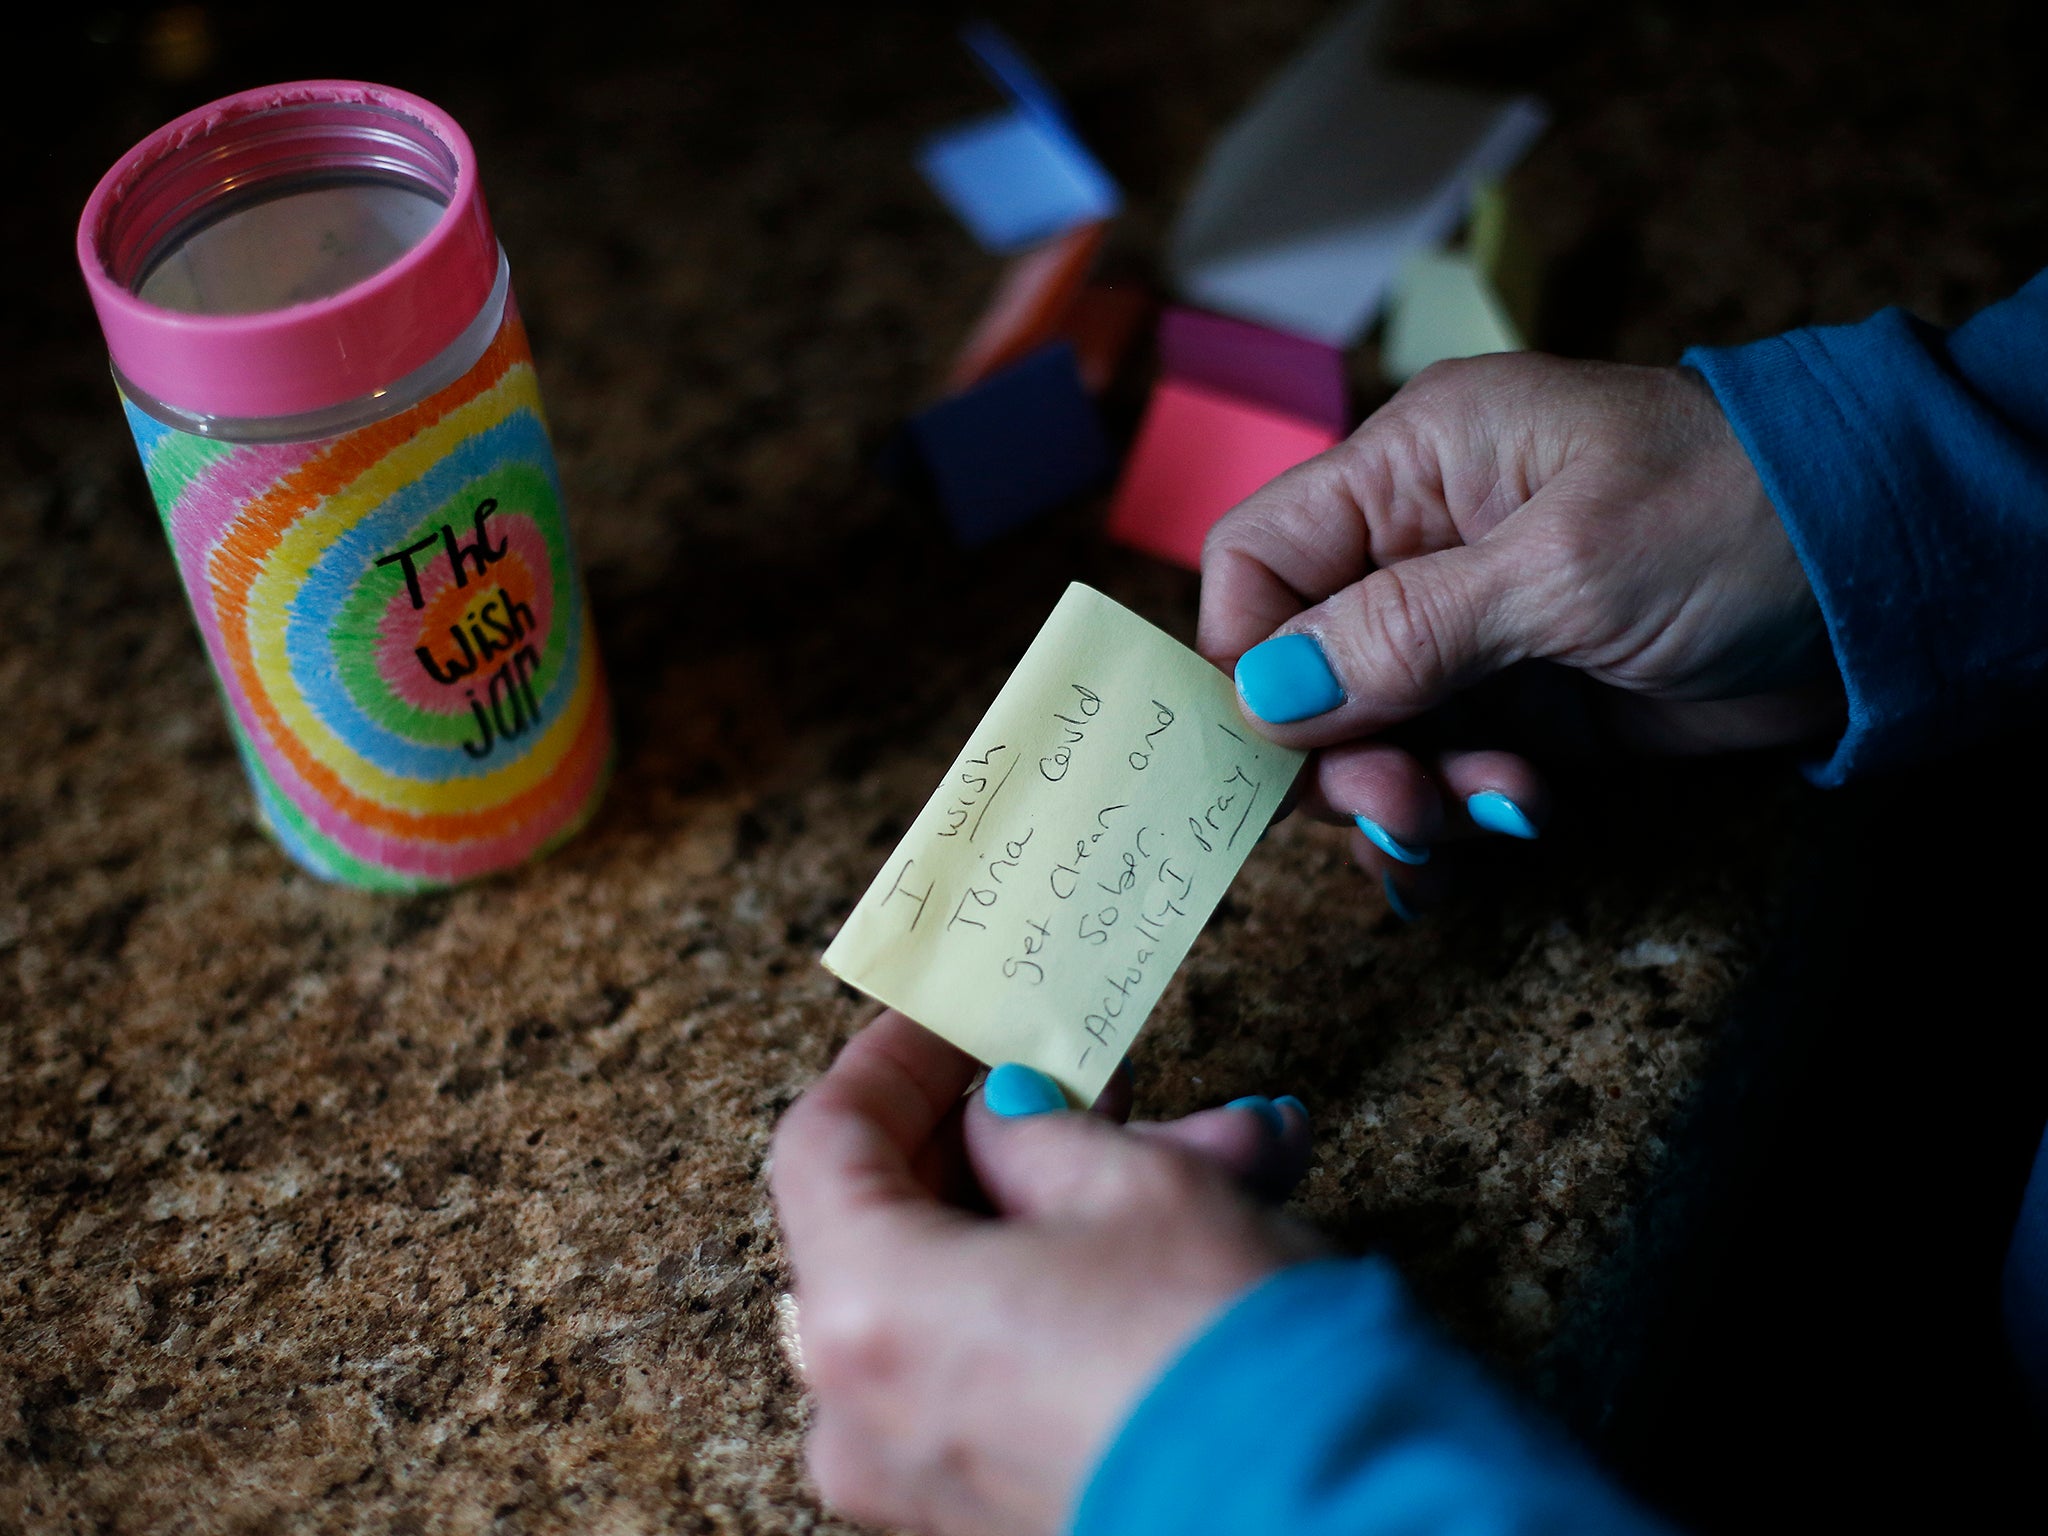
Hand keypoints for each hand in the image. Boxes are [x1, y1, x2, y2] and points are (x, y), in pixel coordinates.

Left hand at [770, 1011, 1321, 1535]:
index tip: (955, 1019)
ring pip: (975, 1287)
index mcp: (868, 1310)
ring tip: (1215, 1145)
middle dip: (1016, 1133)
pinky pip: (1008, 1361)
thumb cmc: (1217, 1353)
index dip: (892, 1060)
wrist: (1329, 1511)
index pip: (825, 1142)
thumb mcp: (1133, 1184)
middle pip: (903, 1218)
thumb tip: (1002, 1118)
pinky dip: (1078, 1289)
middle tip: (1093, 1078)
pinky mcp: (992, 1506)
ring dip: (1081, 1204)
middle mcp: (866, 1408)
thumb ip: (1036, 1131)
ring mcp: (923, 1471)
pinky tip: (1195, 1227)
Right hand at [1200, 354, 1841, 907]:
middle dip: (1343, 753)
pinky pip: (1442, 775)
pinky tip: (1514, 822)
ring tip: (1496, 808)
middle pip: (1303, 670)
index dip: (1248, 655)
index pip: (1258, 559)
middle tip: (1408, 803)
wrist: (1886, 577)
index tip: (1286, 742)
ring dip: (1412, 794)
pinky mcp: (1521, 706)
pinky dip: (1460, 817)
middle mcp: (1423, 550)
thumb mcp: (1565, 568)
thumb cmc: (1736, 516)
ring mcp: (1471, 634)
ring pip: (1369, 740)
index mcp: (1413, 469)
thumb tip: (1267, 692)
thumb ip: (1409, 630)